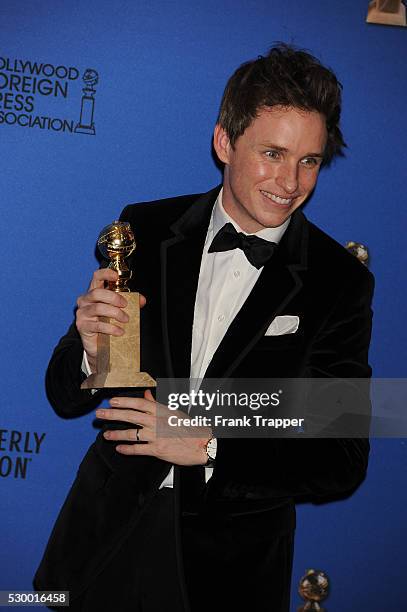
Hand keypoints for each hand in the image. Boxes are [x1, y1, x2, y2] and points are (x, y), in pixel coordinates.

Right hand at [76, 268, 145, 371]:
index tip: (116, 276)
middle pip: (97, 293)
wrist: (99, 344)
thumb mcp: (119, 310)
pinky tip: (119, 331)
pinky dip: (111, 328)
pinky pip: (98, 325)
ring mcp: (82, 313)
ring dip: (115, 313)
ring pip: (98, 308)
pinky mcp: (82, 326)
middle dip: (114, 297)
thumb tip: (142, 300)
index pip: (96, 277)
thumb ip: (131, 303)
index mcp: (94, 292)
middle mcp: (85, 300)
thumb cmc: (107, 322)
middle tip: (125, 305)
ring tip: (125, 319)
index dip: (105, 274)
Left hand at [96, 390, 210, 465]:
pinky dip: (127, 449)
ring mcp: (156, 436)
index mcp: (160, 411)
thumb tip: (147, 394)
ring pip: (131, 434)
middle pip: (130, 416)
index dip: (123, 402)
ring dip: (117, 434)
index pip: (138, 403)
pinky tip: (119, 448)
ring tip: (106, 434)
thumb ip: (156, 404)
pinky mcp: (157, 449)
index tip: (112, 401)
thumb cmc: (189, 428)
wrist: (201, 443)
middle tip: (100, 414)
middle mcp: (156, 422)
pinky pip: (138, 449)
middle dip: (113, 415)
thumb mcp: (173, 411)